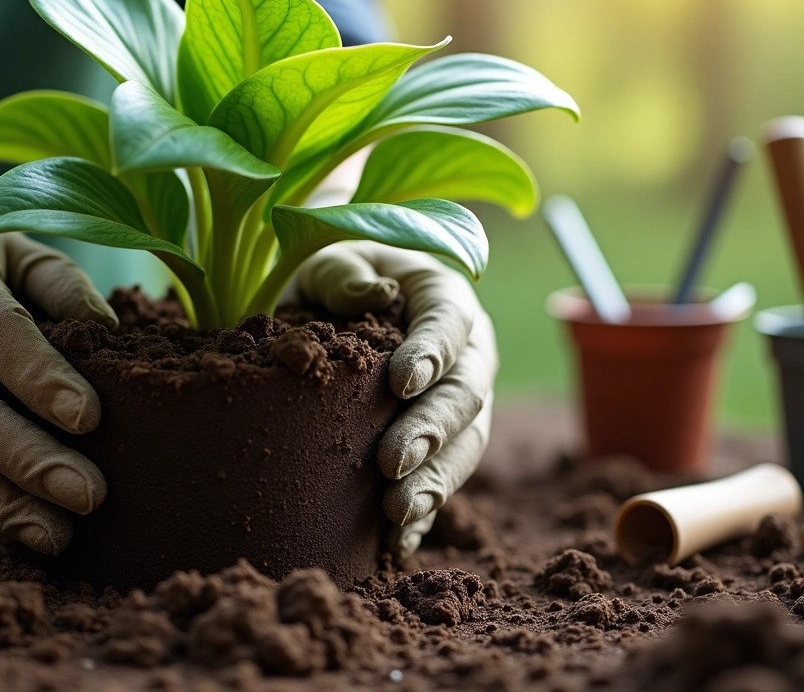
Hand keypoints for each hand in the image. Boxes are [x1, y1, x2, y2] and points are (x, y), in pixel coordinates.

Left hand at [297, 241, 495, 558]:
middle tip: (392, 462)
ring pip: (466, 446)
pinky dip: (425, 516)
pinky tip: (397, 543)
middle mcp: (469, 354)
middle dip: (432, 431)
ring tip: (397, 511)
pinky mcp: (444, 446)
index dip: (432, 353)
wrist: (340, 310)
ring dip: (435, 481)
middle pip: (465, 395)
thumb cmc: (341, 280)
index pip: (450, 323)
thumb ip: (346, 275)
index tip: (401, 382)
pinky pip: (445, 483)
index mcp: (446, 299)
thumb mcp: (334, 260)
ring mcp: (463, 404)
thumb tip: (375, 295)